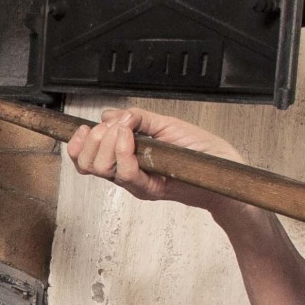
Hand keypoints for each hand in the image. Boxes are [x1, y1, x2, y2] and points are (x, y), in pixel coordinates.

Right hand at [64, 108, 246, 221]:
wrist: (225, 171)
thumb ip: (137, 118)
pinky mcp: (151, 189)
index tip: (85, 128)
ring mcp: (138, 182)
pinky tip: (129, 139)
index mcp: (126, 157)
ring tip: (123, 133)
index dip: (79, 143)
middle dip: (93, 140)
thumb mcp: (167, 124)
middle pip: (88, 164)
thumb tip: (109, 115)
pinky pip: (127, 175)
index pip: (87, 157)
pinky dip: (123, 154)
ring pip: (103, 169)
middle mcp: (128, 172)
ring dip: (106, 145)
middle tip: (111, 129)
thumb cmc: (201, 151)